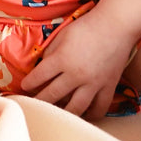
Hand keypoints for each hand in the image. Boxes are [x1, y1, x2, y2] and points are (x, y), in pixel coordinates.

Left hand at [19, 9, 136, 121]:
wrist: (116, 25)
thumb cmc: (87, 26)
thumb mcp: (62, 34)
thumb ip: (51, 52)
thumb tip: (43, 67)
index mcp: (62, 59)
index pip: (39, 76)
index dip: (29, 83)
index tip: (24, 88)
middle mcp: (76, 74)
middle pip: (53, 95)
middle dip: (40, 101)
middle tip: (33, 105)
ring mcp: (93, 84)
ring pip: (75, 109)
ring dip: (62, 114)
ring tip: (55, 115)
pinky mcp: (108, 87)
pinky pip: (99, 108)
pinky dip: (90, 115)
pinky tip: (83, 115)